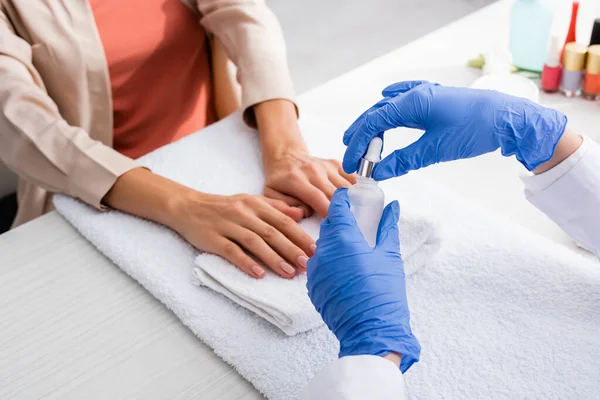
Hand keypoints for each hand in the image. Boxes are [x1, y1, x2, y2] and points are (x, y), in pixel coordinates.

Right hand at [103, 169, 313, 278]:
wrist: (188, 206)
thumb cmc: (224, 207)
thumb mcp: (251, 202)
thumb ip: (276, 207)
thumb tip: (301, 214)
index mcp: (256, 204)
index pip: (283, 221)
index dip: (300, 236)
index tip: (316, 250)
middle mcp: (244, 213)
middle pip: (272, 232)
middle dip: (292, 249)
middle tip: (308, 264)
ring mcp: (228, 226)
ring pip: (255, 242)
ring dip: (273, 258)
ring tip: (288, 273)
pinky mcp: (213, 238)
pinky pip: (232, 251)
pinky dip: (246, 262)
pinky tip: (258, 274)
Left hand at [253, 99, 355, 217]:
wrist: (285, 156)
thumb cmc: (278, 181)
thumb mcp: (270, 195)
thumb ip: (282, 208)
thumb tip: (300, 214)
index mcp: (296, 179)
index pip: (317, 197)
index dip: (328, 212)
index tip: (335, 226)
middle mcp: (313, 170)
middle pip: (335, 193)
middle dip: (342, 210)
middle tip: (345, 225)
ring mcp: (326, 166)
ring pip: (345, 187)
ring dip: (350, 202)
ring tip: (349, 215)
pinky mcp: (335, 164)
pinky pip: (351, 178)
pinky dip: (354, 191)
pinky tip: (351, 201)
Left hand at [306, 189, 419, 371]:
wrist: (371, 330)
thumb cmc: (384, 292)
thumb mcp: (389, 256)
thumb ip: (388, 227)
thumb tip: (393, 207)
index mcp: (343, 239)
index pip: (336, 207)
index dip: (342, 199)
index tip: (350, 197)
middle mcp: (324, 251)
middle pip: (328, 226)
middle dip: (341, 222)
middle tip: (357, 224)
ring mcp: (315, 269)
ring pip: (322, 246)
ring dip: (335, 244)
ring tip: (353, 251)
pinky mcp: (312, 286)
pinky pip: (318, 265)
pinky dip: (329, 262)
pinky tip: (345, 271)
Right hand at [342, 80, 567, 179]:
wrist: (507, 117)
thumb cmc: (475, 129)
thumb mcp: (436, 149)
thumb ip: (404, 160)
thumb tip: (379, 173)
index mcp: (412, 103)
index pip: (374, 123)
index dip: (359, 143)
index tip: (353, 163)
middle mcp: (415, 94)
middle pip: (377, 113)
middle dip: (361, 135)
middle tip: (352, 155)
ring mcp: (425, 94)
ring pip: (389, 107)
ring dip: (374, 122)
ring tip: (362, 136)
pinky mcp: (435, 98)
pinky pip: (406, 95)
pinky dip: (393, 101)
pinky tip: (387, 96)